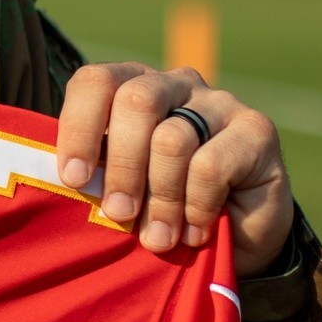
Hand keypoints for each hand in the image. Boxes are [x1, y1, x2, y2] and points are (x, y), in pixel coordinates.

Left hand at [55, 64, 294, 276]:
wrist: (235, 238)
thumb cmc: (162, 209)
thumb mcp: (121, 189)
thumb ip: (96, 175)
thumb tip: (65, 181)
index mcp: (130, 87)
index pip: (96, 82)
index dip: (79, 128)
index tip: (75, 179)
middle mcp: (174, 84)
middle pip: (135, 102)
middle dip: (121, 166)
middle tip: (118, 213)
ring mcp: (218, 103)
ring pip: (172, 139)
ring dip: (160, 199)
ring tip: (158, 238)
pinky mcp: (256, 129)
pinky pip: (210, 165)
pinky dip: (195, 206)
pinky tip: (194, 231)